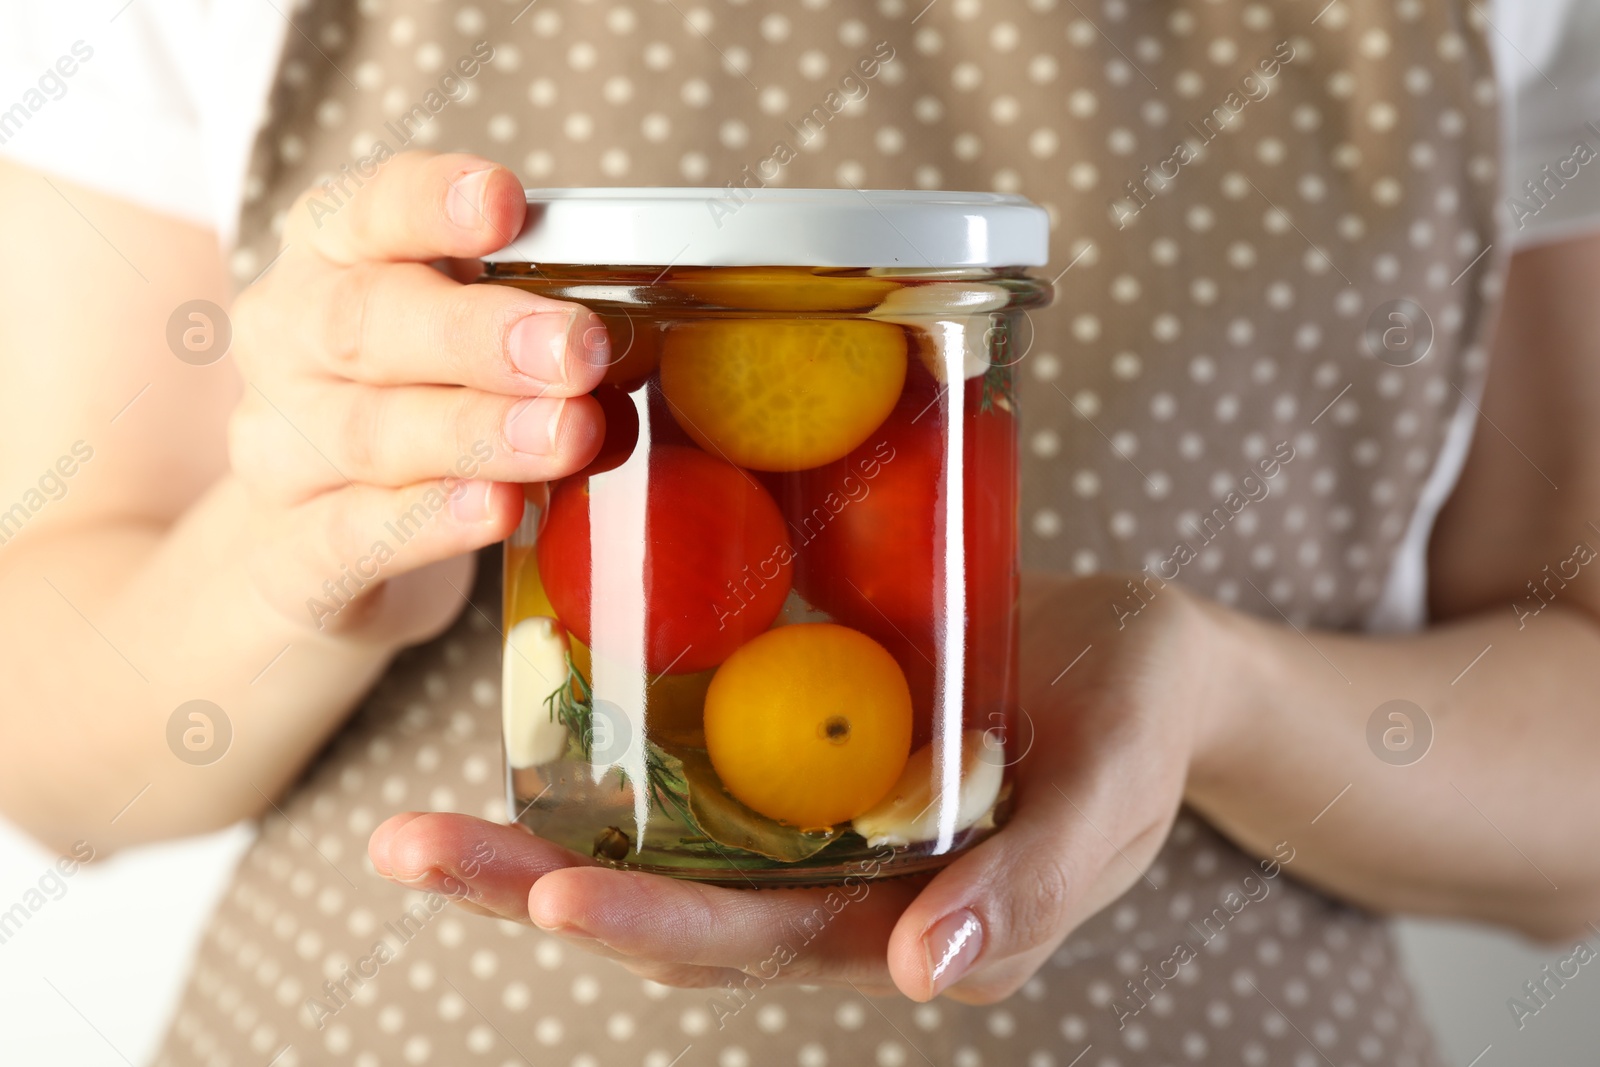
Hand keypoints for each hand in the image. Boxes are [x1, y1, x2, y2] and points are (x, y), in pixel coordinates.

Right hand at [228, 151, 608, 643]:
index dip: (431, 203)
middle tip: (575, 352)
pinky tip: (494, 510)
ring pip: (370, 435)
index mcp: (331, 258)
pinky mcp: (291, 557)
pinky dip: (427, 523)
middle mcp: (287, 342)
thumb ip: (532, 329)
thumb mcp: (465, 343)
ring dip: (478, 434)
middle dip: (479, 337)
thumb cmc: (416, 409)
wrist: (315, 552)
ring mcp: (277, 452)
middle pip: (366, 324)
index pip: (366, 209)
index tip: (505, 203)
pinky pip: (350, 536)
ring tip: (568, 437)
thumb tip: (641, 342)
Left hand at [369, 573, 1226, 1001]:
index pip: (755, 941)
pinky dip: (602, 753)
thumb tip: (923, 975)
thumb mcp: (1111, 797)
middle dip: (534, 890)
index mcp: (899, 914)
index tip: (549, 898)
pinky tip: (521, 718)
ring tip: (411, 828)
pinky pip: (685, 759)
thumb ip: (1033, 887)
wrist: (1143, 658)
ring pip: (656, 844)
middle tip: (408, 851)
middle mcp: (829, 883)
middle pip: (667, 906)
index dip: (652, 927)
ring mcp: (803, 818)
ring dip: (534, 840)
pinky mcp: (793, 744)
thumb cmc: (1142, 722)